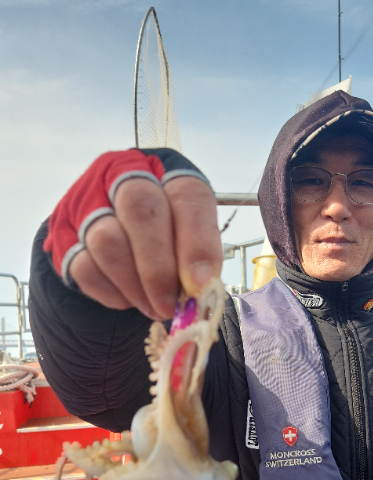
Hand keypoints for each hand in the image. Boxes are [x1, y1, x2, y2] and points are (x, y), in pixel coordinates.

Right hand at [45, 150, 222, 320]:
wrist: (118, 245)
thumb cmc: (166, 239)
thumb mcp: (190, 241)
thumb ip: (197, 260)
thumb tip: (200, 292)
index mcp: (168, 172)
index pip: (186, 195)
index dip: (197, 241)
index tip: (201, 284)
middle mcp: (125, 175)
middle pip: (139, 207)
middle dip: (158, 267)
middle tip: (170, 305)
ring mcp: (88, 202)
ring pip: (107, 240)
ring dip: (134, 286)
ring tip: (154, 308)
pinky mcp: (65, 234)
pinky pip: (84, 267)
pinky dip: (112, 293)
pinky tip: (129, 299)